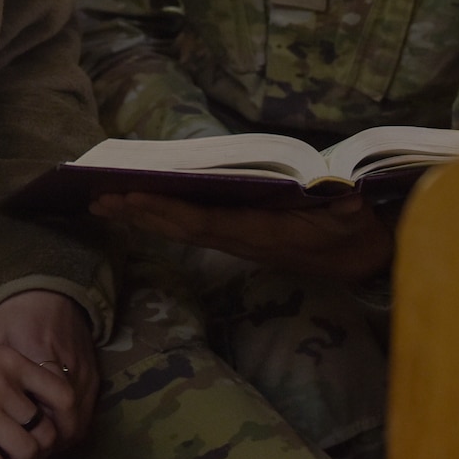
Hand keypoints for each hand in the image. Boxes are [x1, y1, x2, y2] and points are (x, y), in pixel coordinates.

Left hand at [0, 290, 98, 451]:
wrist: (47, 292)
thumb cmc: (13, 317)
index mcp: (38, 356)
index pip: (43, 411)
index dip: (28, 439)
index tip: (8, 453)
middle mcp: (68, 367)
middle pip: (64, 425)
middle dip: (44, 449)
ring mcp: (85, 372)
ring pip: (78, 423)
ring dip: (58, 443)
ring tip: (34, 453)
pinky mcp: (94, 374)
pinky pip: (87, 411)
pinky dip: (70, 428)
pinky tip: (52, 435)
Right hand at [0, 313, 74, 458]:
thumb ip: (9, 370)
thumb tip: (30, 400)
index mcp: (12, 362)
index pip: (62, 394)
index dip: (66, 420)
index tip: (55, 430)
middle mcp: (2, 386)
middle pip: (45, 431)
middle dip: (43, 451)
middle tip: (31, 457)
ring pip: (25, 451)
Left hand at [91, 191, 393, 282]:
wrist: (363, 261)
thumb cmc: (357, 233)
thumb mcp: (356, 219)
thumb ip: (348, 208)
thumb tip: (345, 197)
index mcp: (260, 233)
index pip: (204, 223)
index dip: (167, 212)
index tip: (133, 198)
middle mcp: (241, 239)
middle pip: (180, 228)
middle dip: (139, 214)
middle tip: (96, 199)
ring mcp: (238, 239)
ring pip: (181, 229)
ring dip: (143, 217)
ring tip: (104, 202)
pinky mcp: (240, 235)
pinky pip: (193, 225)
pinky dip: (163, 216)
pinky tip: (141, 206)